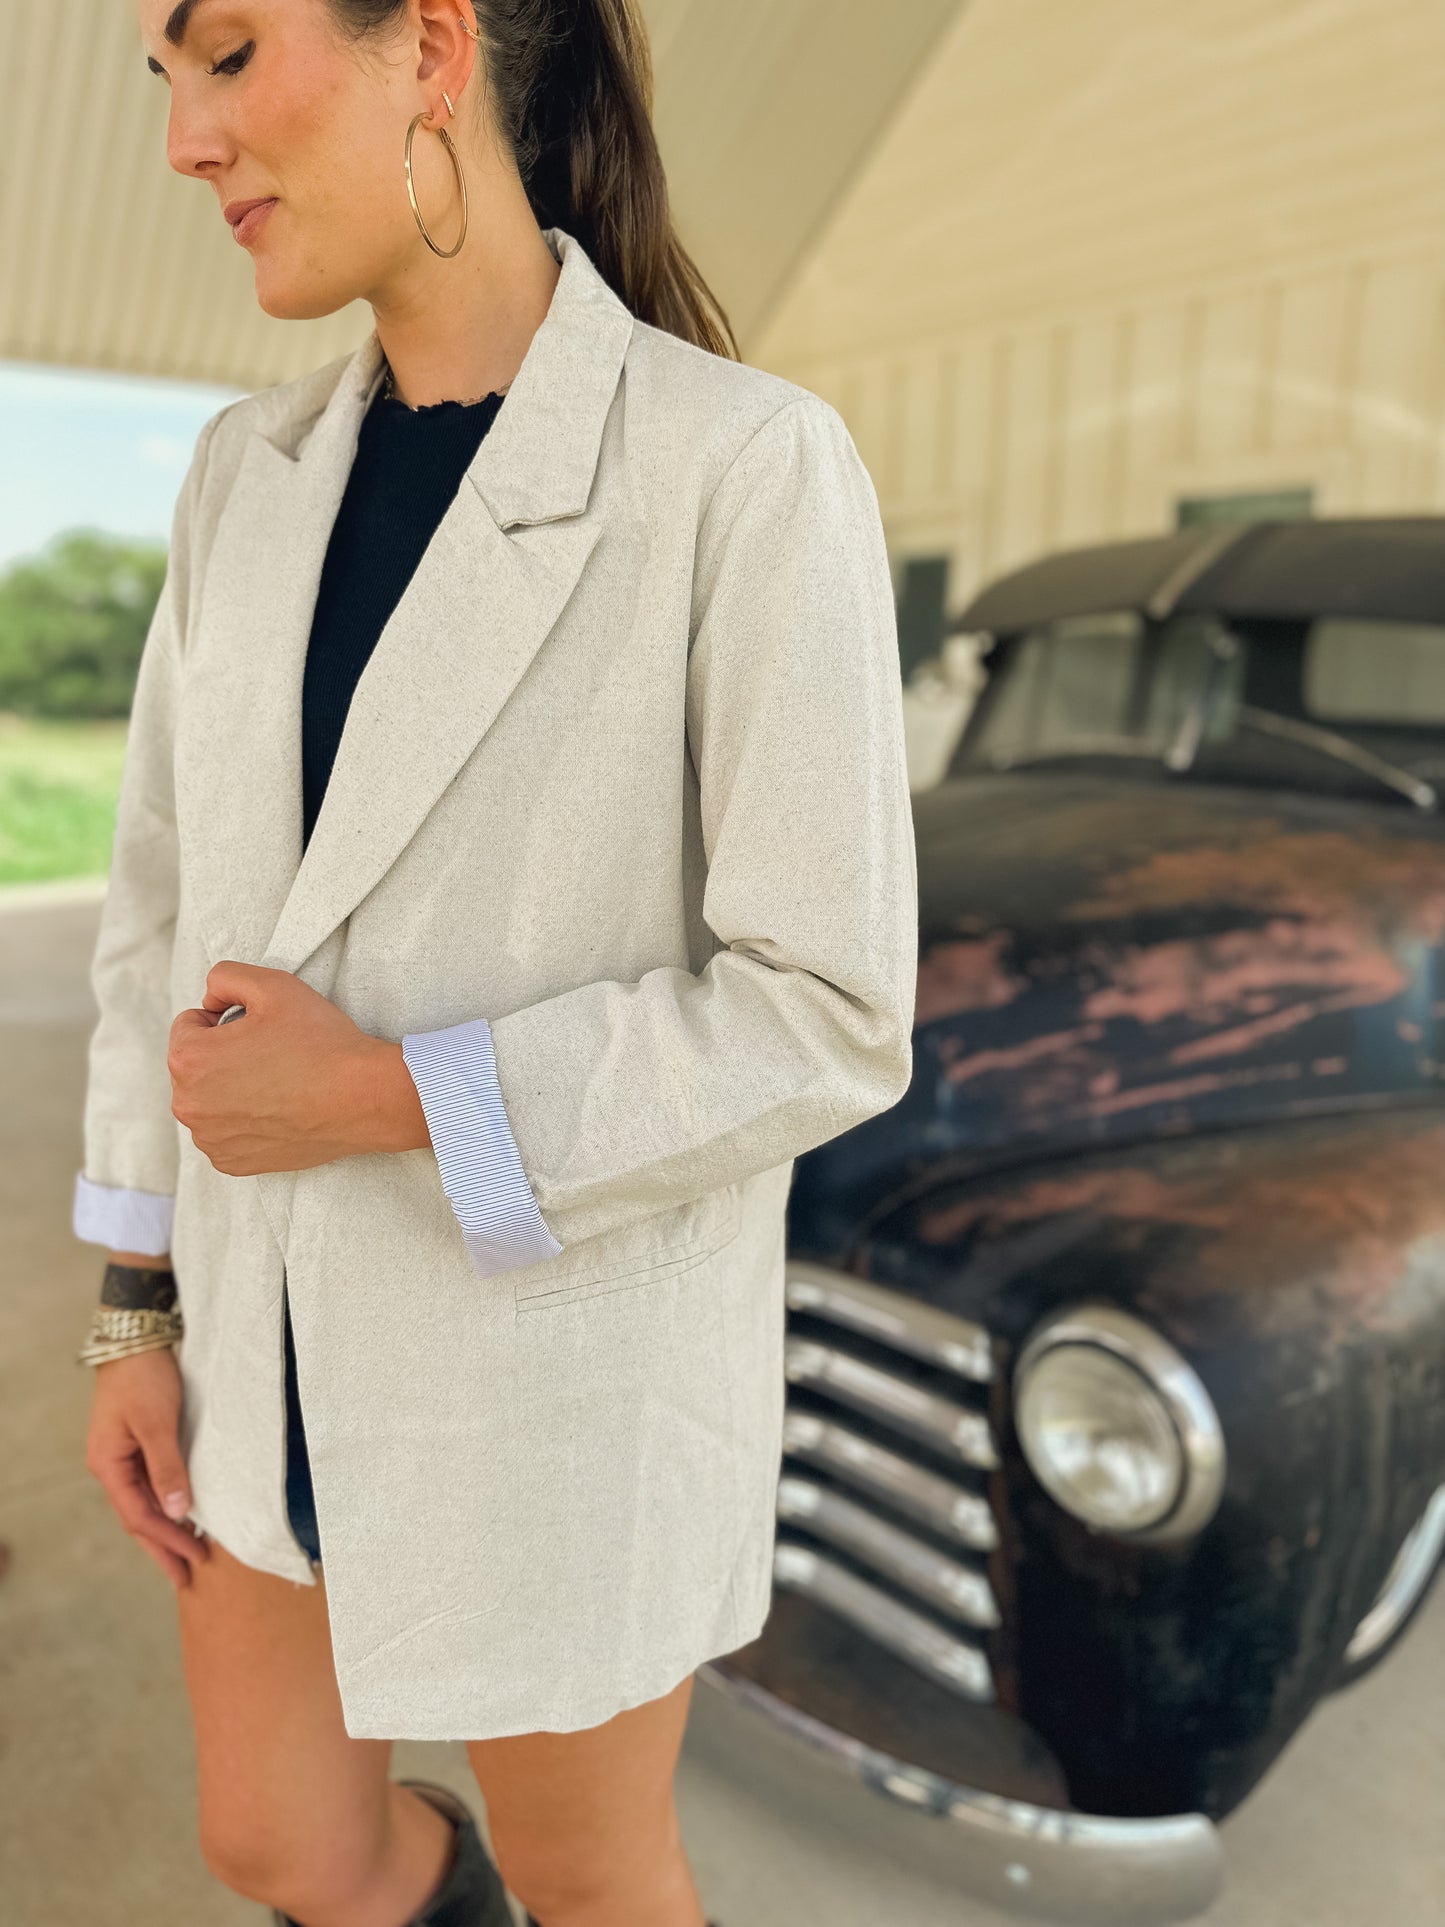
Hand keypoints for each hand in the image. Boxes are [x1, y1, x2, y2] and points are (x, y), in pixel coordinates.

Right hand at [85, 1348, 210, 1589]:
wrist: (136, 1339)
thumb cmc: (144, 1378)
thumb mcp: (157, 1423)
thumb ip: (167, 1467)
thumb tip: (178, 1511)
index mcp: (108, 1465)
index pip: (139, 1516)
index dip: (166, 1541)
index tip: (193, 1561)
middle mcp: (110, 1466)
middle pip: (137, 1518)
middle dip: (162, 1548)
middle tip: (186, 1577)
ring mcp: (121, 1456)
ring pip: (143, 1504)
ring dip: (165, 1529)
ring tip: (189, 1553)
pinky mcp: (136, 1444)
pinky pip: (150, 1485)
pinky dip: (166, 1504)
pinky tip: (182, 1514)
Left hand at [168, 961, 394, 1175]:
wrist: (363, 1098)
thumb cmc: (320, 1042)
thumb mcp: (274, 985)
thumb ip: (226, 976)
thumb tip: (210, 998)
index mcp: (189, 1059)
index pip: (188, 1026)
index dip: (224, 1019)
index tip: (258, 1029)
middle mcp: (188, 1105)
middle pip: (194, 1066)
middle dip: (223, 1056)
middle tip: (270, 1055)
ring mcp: (210, 1139)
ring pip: (208, 1101)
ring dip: (230, 1090)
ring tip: (276, 1083)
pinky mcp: (232, 1163)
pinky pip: (224, 1134)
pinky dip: (243, 1123)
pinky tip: (277, 1111)